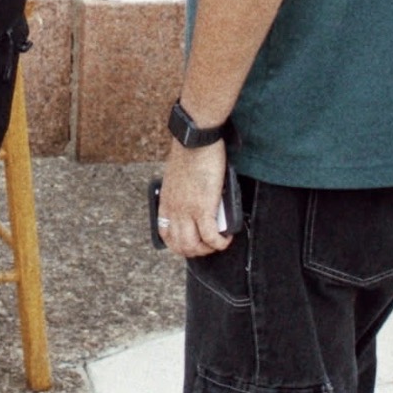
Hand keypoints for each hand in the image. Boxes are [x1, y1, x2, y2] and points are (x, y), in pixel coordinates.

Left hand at [156, 140, 231, 257]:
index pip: (165, 234)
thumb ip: (180, 192)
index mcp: (166, 202)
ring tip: (218, 243)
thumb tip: (193, 198)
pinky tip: (226, 239)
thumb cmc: (190, 152)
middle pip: (179, 245)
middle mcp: (174, 210)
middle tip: (209, 246)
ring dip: (208, 249)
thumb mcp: (176, 177)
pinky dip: (220, 243)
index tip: (191, 243)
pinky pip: (211, 236)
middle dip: (196, 251)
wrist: (196, 141)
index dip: (179, 244)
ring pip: (194, 245)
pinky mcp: (203, 208)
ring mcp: (187, 211)